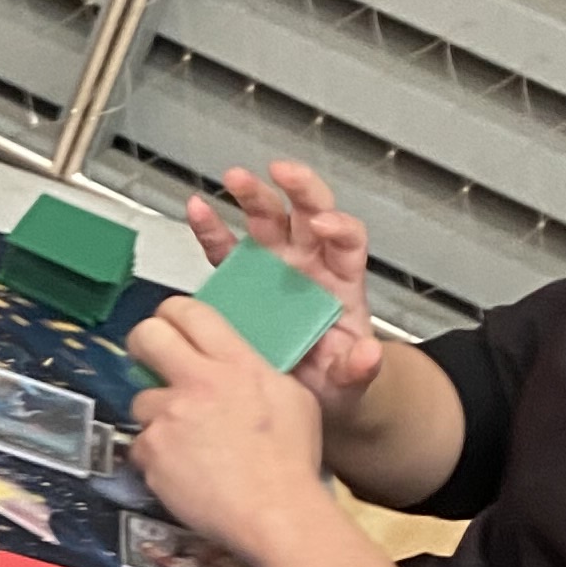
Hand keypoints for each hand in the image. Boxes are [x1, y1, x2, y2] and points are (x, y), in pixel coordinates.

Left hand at [122, 291, 327, 558]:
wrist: (276, 513)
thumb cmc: (292, 462)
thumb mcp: (291, 397)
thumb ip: (256, 372)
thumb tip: (237, 365)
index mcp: (236, 363)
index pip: (189, 310)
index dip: (173, 314)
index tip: (171, 327)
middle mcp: (198, 382)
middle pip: (147, 336)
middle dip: (144, 344)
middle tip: (151, 360)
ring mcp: (170, 417)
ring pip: (141, 400)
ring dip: (156, 416)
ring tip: (184, 441)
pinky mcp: (152, 452)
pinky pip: (141, 445)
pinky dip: (156, 458)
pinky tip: (182, 471)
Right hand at [189, 159, 383, 409]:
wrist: (305, 394)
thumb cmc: (332, 381)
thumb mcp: (349, 381)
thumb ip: (359, 368)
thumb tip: (368, 354)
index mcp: (341, 281)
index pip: (347, 240)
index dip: (339, 226)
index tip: (324, 224)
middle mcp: (310, 263)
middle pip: (309, 212)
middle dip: (297, 188)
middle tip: (280, 172)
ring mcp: (275, 266)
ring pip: (268, 219)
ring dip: (253, 195)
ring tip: (235, 179)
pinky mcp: (243, 279)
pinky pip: (225, 248)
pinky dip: (210, 227)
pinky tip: (197, 209)